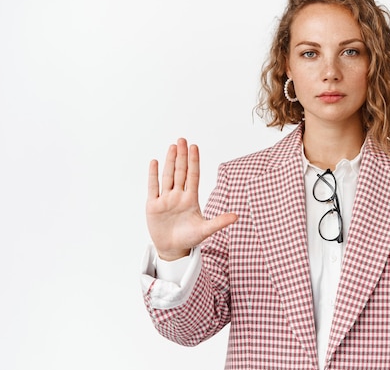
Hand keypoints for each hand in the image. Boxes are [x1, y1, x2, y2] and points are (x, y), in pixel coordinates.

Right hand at [146, 138, 237, 260]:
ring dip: (170, 161)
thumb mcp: (205, 230)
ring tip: (172, 146)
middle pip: (180, 172)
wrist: (173, 249)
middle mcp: (178, 196)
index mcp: (191, 199)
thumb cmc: (190, 238)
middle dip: (181, 156)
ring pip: (168, 176)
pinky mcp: (153, 206)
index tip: (195, 147)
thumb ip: (219, 222)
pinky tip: (155, 162)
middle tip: (182, 140)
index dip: (194, 161)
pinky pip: (153, 187)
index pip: (193, 176)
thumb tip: (237, 216)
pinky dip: (153, 175)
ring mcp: (166, 199)